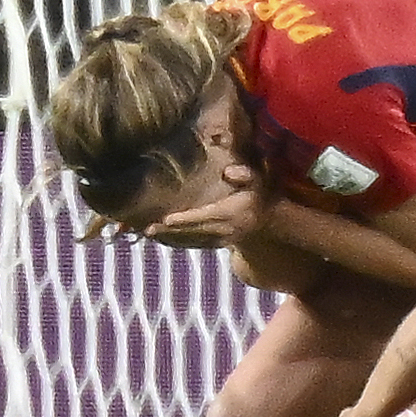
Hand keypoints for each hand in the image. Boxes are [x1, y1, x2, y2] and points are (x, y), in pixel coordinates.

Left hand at [144, 165, 268, 248]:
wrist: (267, 220)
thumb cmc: (258, 194)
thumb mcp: (258, 180)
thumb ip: (246, 174)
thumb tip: (228, 172)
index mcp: (232, 212)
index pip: (206, 216)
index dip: (186, 219)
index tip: (167, 220)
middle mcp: (225, 229)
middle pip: (194, 231)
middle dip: (171, 232)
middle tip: (148, 230)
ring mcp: (220, 239)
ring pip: (192, 240)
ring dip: (170, 238)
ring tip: (148, 233)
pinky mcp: (215, 244)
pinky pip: (194, 244)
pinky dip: (177, 242)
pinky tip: (160, 238)